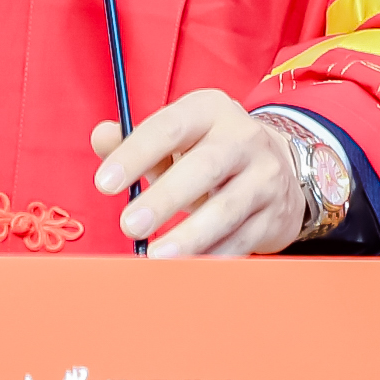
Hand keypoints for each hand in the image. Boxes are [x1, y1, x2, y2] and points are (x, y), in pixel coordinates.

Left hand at [89, 90, 302, 258]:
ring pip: (227, 209)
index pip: (169, 127)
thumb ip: (135, 139)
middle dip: (165, 198)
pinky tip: (187, 267)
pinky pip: (242, 239)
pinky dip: (213, 256)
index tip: (105, 184)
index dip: (135, 154)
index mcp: (210, 111)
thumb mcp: (178, 137)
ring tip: (156, 256)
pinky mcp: (275, 214)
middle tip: (130, 225)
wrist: (278, 167)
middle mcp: (243, 139)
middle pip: (204, 167)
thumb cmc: (210, 153)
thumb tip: (101, 136)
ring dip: (190, 236)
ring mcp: (264, 177)